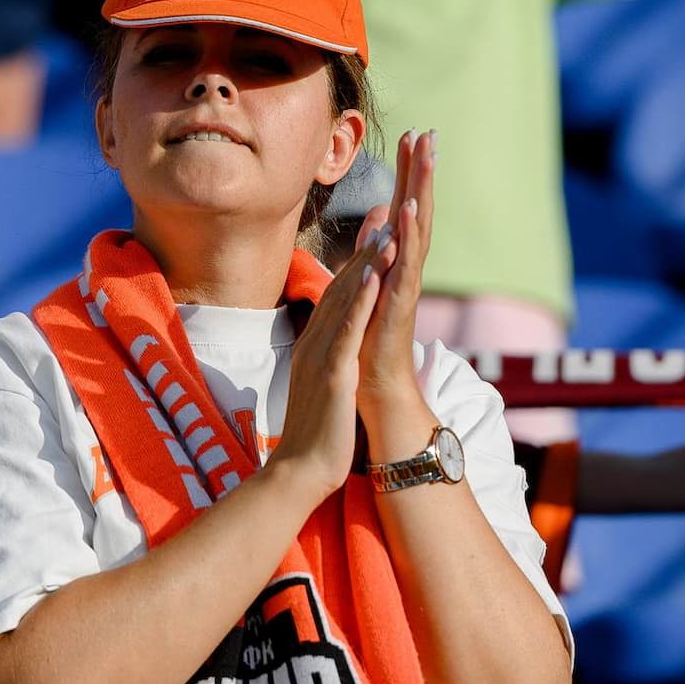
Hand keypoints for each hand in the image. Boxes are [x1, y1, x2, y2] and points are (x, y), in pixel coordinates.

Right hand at [265, 207, 393, 500]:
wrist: (298, 473)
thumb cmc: (313, 437)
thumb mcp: (321, 389)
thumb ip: (328, 365)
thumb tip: (336, 355)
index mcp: (316, 348)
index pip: (339, 296)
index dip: (359, 261)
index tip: (377, 231)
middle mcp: (315, 344)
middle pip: (341, 287)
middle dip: (365, 248)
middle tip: (384, 210)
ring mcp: (322, 357)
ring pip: (346, 302)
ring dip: (366, 263)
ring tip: (386, 229)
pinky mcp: (332, 374)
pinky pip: (347, 331)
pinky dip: (362, 301)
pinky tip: (376, 276)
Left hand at [356, 130, 437, 433]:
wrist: (374, 390)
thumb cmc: (369, 342)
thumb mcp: (367, 287)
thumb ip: (374, 251)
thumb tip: (378, 216)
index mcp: (397, 264)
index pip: (406, 210)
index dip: (409, 173)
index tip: (410, 135)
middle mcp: (407, 270)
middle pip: (419, 212)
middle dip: (421, 172)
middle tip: (427, 132)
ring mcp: (405, 287)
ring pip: (418, 232)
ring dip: (421, 193)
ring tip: (425, 158)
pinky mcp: (398, 306)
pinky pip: (405, 265)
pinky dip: (407, 237)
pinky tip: (407, 210)